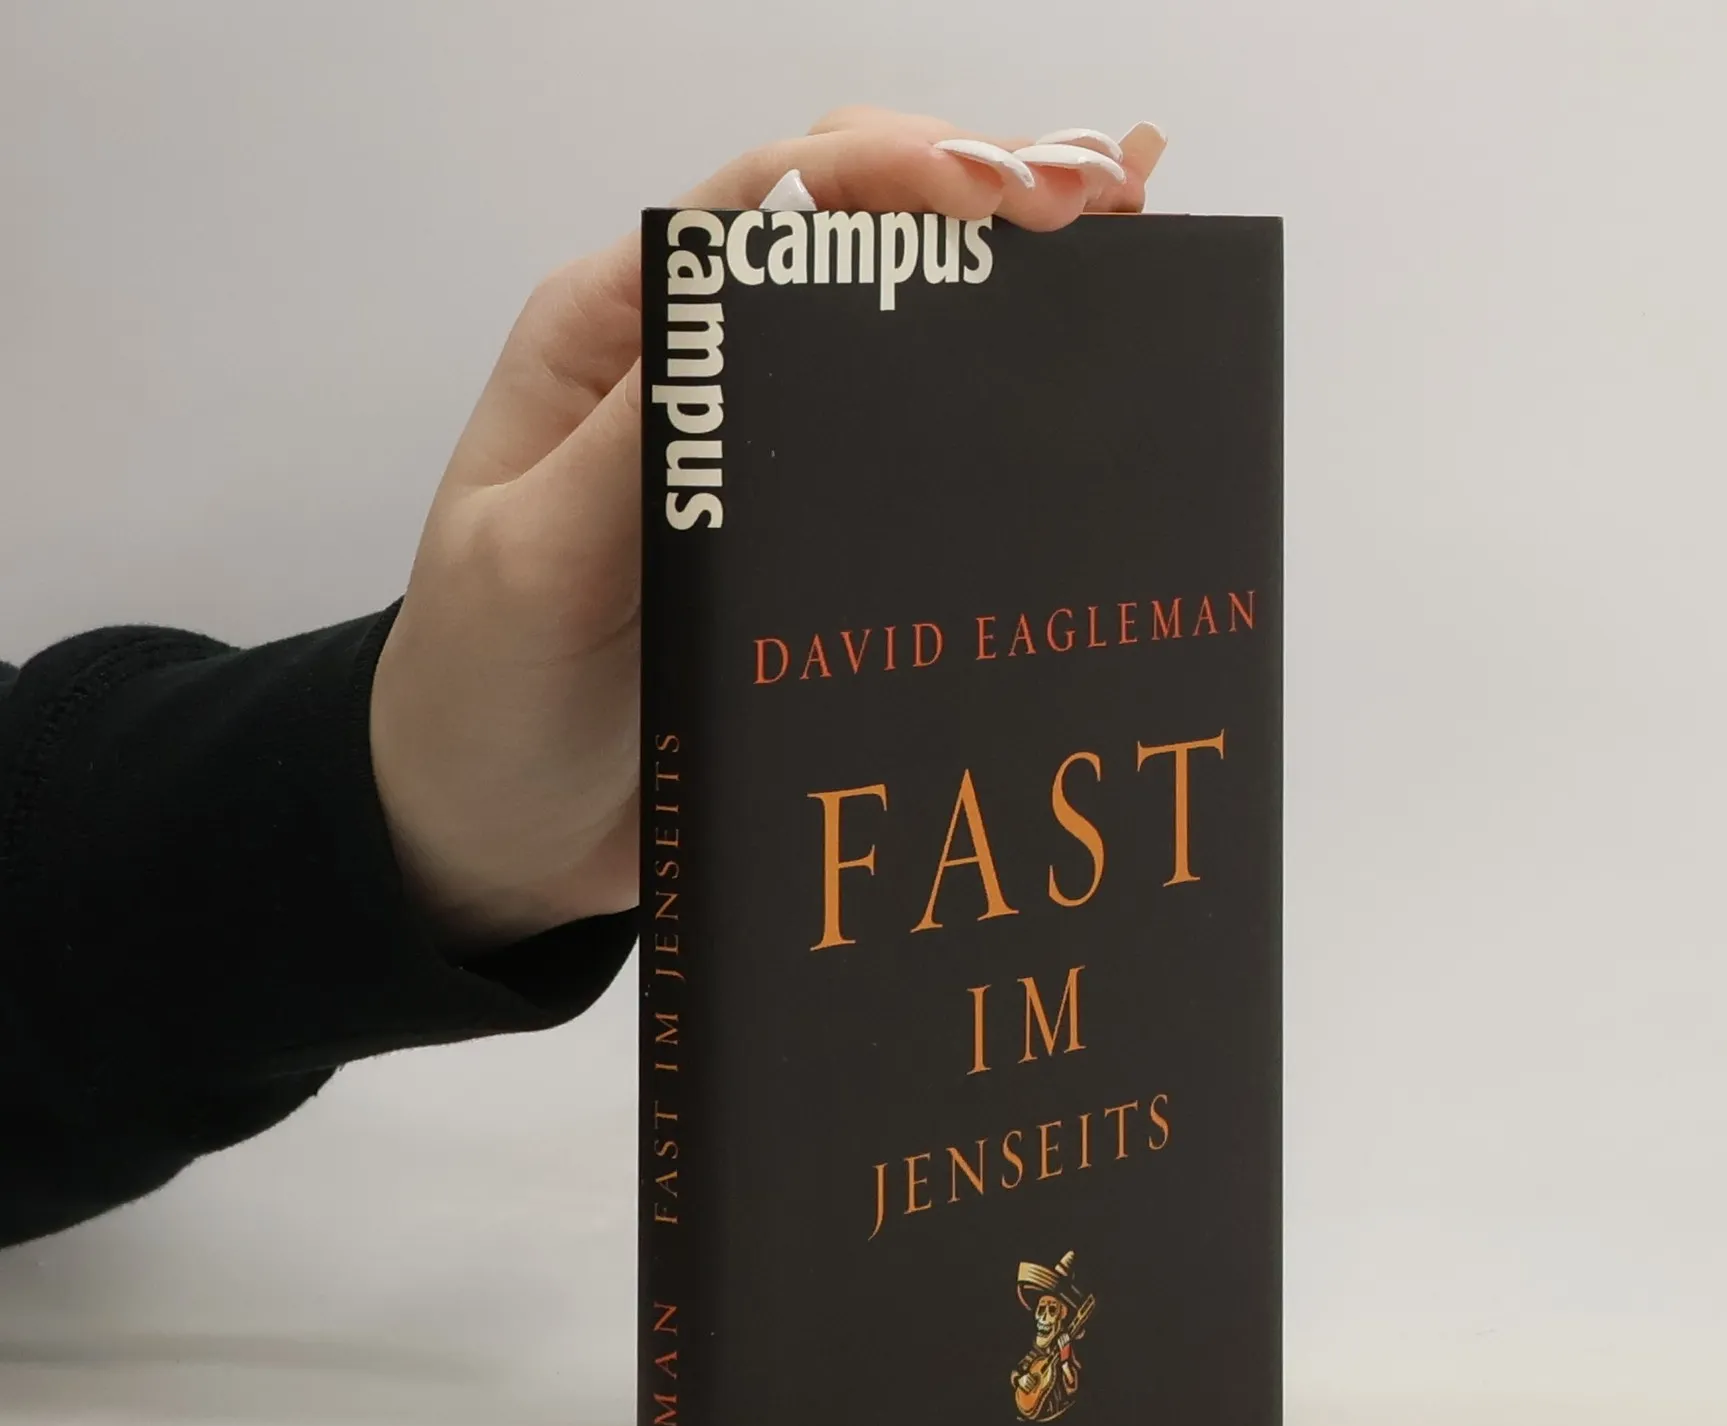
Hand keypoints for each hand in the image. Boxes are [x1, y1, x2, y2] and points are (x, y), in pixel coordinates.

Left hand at [370, 108, 1166, 952]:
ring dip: (1004, 302)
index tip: (998, 197)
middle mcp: (699, 378)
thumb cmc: (489, 696)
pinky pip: (911, 465)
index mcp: (615, 342)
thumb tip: (763, 310)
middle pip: (849, 247)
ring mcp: (762, 466)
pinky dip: (992, 427)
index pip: (758, 209)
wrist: (499, 835)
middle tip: (1102, 214)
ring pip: (897, 346)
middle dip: (976, 206)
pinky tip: (1072, 411)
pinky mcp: (807, 548)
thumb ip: (639, 443)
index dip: (884, 174)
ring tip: (1122, 281)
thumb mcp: (538, 563)